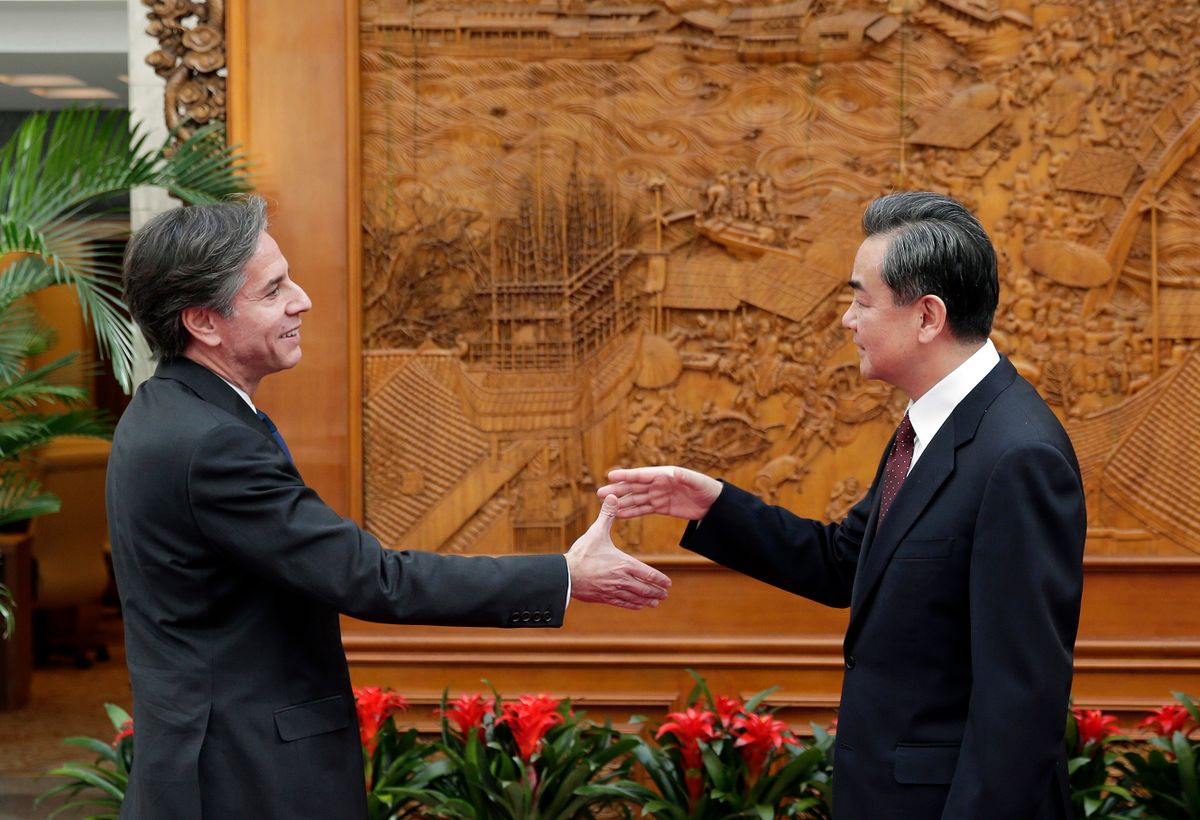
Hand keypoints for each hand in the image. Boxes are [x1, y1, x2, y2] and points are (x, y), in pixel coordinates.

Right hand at [565, 495, 671, 609]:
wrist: (565, 574)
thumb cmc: (582, 553)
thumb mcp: (596, 532)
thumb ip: (607, 515)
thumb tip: (613, 497)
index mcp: (623, 564)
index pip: (648, 574)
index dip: (659, 579)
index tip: (668, 583)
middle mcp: (621, 579)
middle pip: (644, 588)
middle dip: (656, 592)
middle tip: (665, 595)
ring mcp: (613, 590)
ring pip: (635, 598)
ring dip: (647, 600)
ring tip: (656, 602)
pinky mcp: (603, 597)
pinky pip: (622, 603)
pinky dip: (632, 605)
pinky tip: (638, 606)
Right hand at [597, 465, 721, 520]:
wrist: (713, 503)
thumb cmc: (705, 488)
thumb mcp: (696, 482)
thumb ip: (684, 477)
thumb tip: (674, 473)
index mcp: (663, 474)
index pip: (641, 475)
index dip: (626, 476)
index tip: (610, 476)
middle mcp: (657, 484)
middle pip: (633, 487)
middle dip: (617, 490)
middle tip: (600, 493)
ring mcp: (658, 496)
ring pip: (635, 499)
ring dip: (621, 502)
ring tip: (606, 507)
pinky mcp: (661, 507)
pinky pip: (643, 509)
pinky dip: (631, 512)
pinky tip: (620, 515)